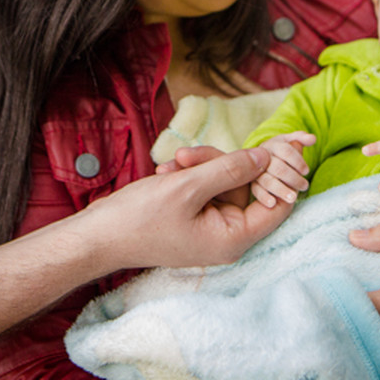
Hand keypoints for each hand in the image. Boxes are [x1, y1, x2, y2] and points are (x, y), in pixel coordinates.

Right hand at [97, 147, 291, 267]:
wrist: (98, 236)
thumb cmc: (139, 218)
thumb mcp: (188, 186)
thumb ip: (231, 169)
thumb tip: (268, 156)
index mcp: (235, 237)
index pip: (280, 204)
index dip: (280, 172)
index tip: (277, 143)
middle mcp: (229, 235)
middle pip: (248, 186)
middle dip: (222, 163)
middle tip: (187, 154)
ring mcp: (212, 227)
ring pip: (226, 181)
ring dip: (201, 166)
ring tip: (171, 164)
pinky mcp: (197, 218)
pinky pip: (208, 187)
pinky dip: (191, 175)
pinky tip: (167, 172)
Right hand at [250, 131, 315, 206]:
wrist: (261, 158)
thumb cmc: (280, 151)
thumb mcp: (289, 142)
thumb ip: (300, 139)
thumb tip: (312, 139)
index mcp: (273, 145)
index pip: (286, 150)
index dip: (298, 161)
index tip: (306, 171)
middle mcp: (263, 157)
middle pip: (278, 168)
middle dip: (293, 178)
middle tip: (305, 186)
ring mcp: (256, 171)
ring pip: (267, 180)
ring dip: (281, 189)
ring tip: (293, 198)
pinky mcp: (251, 183)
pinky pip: (256, 190)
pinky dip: (264, 197)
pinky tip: (273, 203)